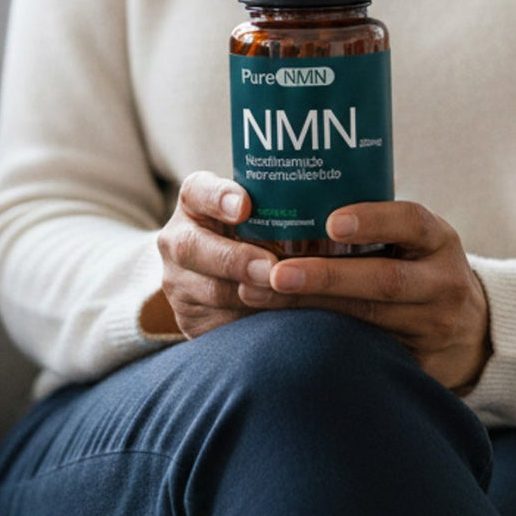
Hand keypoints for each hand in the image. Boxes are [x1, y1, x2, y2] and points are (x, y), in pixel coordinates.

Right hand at [152, 171, 274, 339]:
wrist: (227, 278)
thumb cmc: (261, 232)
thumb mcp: (264, 213)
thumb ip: (283, 209)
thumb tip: (336, 216)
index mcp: (196, 202)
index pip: (198, 191)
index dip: (218, 197)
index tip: (245, 206)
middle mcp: (179, 239)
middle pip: (191, 247)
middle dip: (235, 260)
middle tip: (271, 268)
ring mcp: (179, 282)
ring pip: (208, 292)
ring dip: (250, 297)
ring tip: (285, 296)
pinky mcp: (190, 318)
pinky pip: (217, 324)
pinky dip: (250, 323)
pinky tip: (278, 321)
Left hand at [237, 201, 491, 394]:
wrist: (472, 331)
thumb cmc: (422, 270)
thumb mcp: (418, 242)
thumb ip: (377, 225)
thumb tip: (298, 192)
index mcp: (440, 241)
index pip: (412, 223)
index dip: (373, 220)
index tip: (331, 221)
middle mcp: (443, 283)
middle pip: (384, 281)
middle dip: (326, 278)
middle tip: (275, 273)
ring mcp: (434, 328)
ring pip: (368, 321)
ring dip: (310, 310)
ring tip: (261, 297)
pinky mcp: (421, 367)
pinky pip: (368, 355)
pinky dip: (324, 343)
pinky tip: (284, 335)